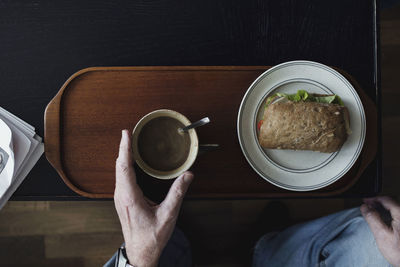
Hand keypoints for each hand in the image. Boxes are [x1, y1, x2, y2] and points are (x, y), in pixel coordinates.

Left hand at [114, 130, 193, 266]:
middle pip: (119, 165)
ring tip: (128, 141)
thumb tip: (187, 175)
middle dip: (124, 147)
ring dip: (123, 155)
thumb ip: (177, 194)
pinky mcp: (123, 199)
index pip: (125, 167)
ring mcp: (120, 197)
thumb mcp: (168, 215)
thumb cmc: (151, 237)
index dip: (125, 148)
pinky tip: (130, 160)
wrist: (140, 252)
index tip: (126, 134)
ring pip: (119, 170)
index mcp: (129, 196)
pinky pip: (122, 177)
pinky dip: (125, 164)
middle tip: (128, 133)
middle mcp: (121, 195)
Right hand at [361, 196, 399, 266]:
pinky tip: (384, 220)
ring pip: (395, 209)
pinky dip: (389, 214)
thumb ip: (372, 218)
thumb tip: (365, 207)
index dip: (374, 199)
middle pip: (392, 202)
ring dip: (384, 208)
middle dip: (379, 202)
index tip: (365, 201)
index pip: (387, 199)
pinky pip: (398, 215)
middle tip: (368, 205)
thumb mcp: (381, 234)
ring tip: (374, 212)